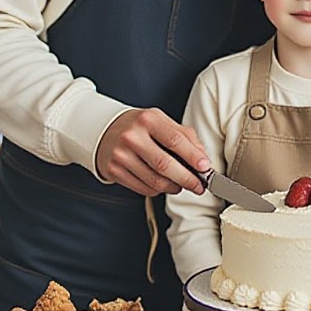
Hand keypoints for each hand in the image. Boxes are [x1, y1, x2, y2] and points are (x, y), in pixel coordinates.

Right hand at [96, 108, 210, 195]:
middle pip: (165, 164)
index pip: (175, 140)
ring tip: (182, 185)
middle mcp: (132, 136)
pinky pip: (143, 188)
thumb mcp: (161, 121)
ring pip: (154, 180)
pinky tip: (163, 185)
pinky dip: (158, 190)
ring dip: (174, 187)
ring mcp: (121, 154)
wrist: (105, 130)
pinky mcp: (114, 170)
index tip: (205, 168)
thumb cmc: (138, 126)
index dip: (193, 157)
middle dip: (187, 178)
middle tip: (199, 185)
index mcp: (148, 120)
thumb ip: (184, 136)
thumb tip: (202, 157)